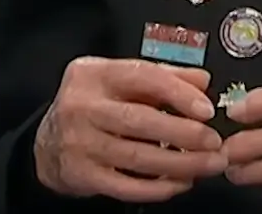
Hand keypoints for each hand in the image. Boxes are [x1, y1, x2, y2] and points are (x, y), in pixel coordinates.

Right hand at [33, 57, 225, 202]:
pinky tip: (179, 183)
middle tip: (215, 142)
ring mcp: (80, 144)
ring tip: (207, 164)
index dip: (178, 93)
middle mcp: (84, 107)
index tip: (206, 109)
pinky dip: (156, 187)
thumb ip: (164, 75)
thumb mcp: (121, 76)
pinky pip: (124, 185)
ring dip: (179, 164)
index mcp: (97, 74)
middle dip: (184, 134)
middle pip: (140, 121)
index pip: (143, 78)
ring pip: (136, 156)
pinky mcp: (81, 176)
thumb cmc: (93, 102)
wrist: (47, 140)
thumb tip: (202, 81)